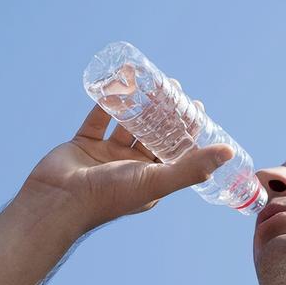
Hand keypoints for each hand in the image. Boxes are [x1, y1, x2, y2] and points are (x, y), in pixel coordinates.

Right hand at [22, 102, 233, 231]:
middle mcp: (130, 168)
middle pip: (153, 134)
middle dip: (165, 111)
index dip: (187, 129)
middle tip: (175, 87)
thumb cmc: (109, 197)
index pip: (176, 151)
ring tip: (152, 81)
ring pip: (127, 124)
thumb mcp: (156, 181)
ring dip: (139, 104)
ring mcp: (105, 156)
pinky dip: (107, 101)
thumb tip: (228, 152)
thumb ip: (191, 168)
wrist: (57, 202)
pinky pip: (98, 118)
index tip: (197, 106)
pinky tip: (119, 83)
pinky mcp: (83, 144)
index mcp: (151, 180)